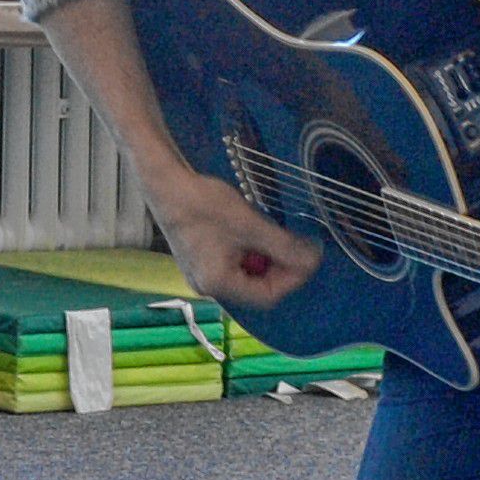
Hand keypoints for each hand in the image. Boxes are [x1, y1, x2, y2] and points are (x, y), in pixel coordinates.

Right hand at [146, 171, 322, 309]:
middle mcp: (207, 287)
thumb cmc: (204, 205)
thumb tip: (314, 259)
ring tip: (277, 236)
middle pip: (256, 288)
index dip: (292, 279)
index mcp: (218, 285)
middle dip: (280, 268)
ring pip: (246, 275)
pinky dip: (250, 252)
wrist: (165, 184)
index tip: (307, 258)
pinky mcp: (199, 260)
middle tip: (297, 246)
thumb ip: (283, 246)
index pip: (267, 296)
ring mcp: (201, 274)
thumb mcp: (250, 225)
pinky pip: (233, 265)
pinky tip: (256, 232)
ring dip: (266, 259)